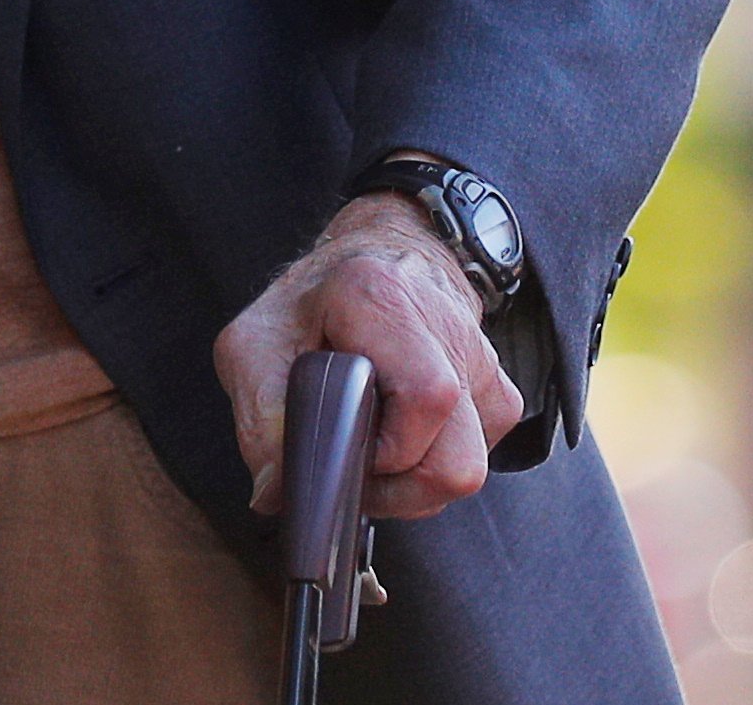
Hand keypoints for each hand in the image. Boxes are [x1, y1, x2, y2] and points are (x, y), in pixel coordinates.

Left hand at [216, 195, 528, 522]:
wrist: (375, 258)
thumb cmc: (310, 305)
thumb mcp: (255, 344)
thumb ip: (259, 418)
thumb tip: (275, 495)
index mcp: (381, 300)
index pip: (426, 398)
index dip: (387, 450)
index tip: (348, 451)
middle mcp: (447, 330)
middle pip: (458, 460)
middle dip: (400, 489)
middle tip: (355, 467)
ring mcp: (481, 362)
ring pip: (469, 468)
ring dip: (415, 484)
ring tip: (370, 451)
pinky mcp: (498, 392)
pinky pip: (477, 457)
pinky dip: (433, 465)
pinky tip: (399, 438)